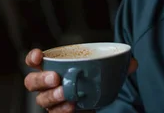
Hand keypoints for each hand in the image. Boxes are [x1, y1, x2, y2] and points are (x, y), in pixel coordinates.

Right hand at [24, 48, 138, 112]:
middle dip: (41, 79)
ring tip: (66, 93)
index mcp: (54, 67)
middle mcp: (48, 85)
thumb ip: (118, 64)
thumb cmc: (94, 79)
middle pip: (32, 82)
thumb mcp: (106, 69)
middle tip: (56, 77)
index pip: (35, 62)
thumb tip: (132, 63)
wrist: (98, 100)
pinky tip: (72, 107)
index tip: (39, 55)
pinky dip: (61, 111)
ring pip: (42, 100)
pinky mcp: (59, 112)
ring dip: (52, 97)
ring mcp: (52, 101)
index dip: (33, 58)